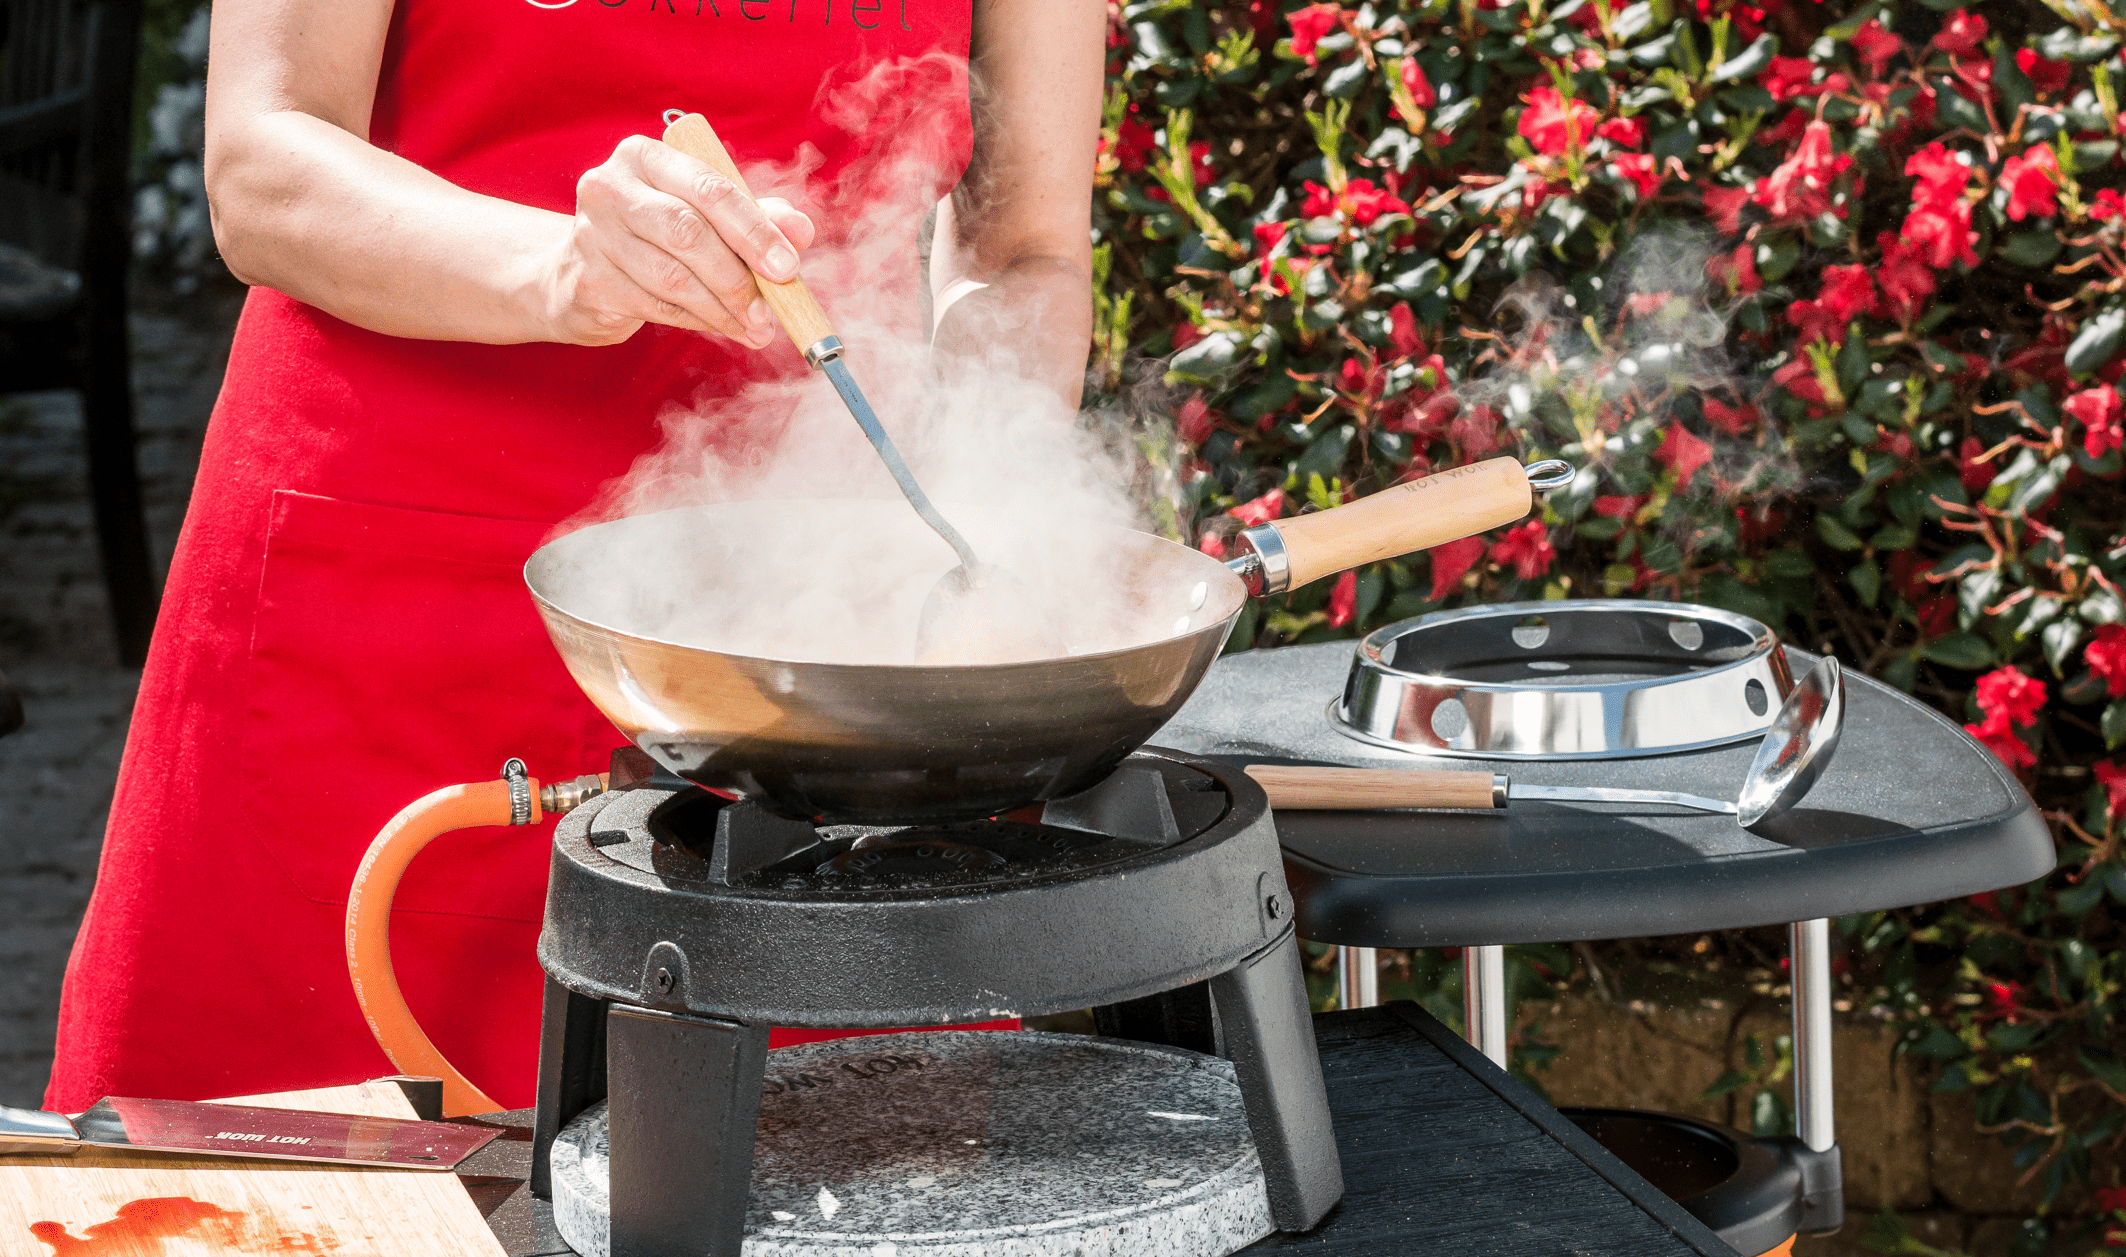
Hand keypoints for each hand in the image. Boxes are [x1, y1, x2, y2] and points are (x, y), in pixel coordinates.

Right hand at [540, 134, 815, 347]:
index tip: (788, 267)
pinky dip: (700, 322)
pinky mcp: (589, 280)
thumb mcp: (706, 214)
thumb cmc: (655, 234)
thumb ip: (755, 216)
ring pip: (673, 278)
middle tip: (770, 310)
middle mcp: (610, 187)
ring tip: (755, 327)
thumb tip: (801, 231)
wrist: (578, 272)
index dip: (754, 230)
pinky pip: (657, 307)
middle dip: (738, 277)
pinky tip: (725, 328)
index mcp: (645, 156)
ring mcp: (593, 234)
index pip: (710, 189)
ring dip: (723, 310)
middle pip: (688, 232)